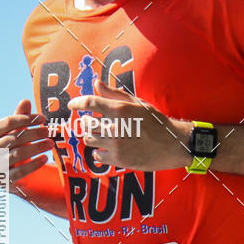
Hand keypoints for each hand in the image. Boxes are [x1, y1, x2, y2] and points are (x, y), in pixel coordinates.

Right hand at [0, 100, 52, 190]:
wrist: (13, 174)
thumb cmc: (15, 147)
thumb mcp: (17, 132)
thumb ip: (20, 118)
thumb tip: (25, 101)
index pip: (7, 122)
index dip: (26, 119)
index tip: (43, 118)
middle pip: (13, 138)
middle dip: (33, 133)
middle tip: (49, 131)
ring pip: (17, 154)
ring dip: (36, 147)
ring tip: (50, 143)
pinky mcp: (4, 180)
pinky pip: (20, 172)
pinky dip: (34, 164)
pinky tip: (45, 158)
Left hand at [68, 80, 191, 171]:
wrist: (172, 145)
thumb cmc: (156, 121)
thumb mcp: (137, 103)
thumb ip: (114, 94)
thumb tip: (96, 83)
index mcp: (120, 109)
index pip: (89, 103)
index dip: (76, 103)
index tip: (71, 105)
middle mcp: (115, 127)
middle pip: (87, 123)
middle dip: (88, 122)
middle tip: (95, 122)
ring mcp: (116, 145)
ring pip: (90, 140)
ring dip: (93, 136)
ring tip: (103, 135)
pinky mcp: (118, 160)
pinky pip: (97, 155)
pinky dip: (99, 152)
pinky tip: (108, 148)